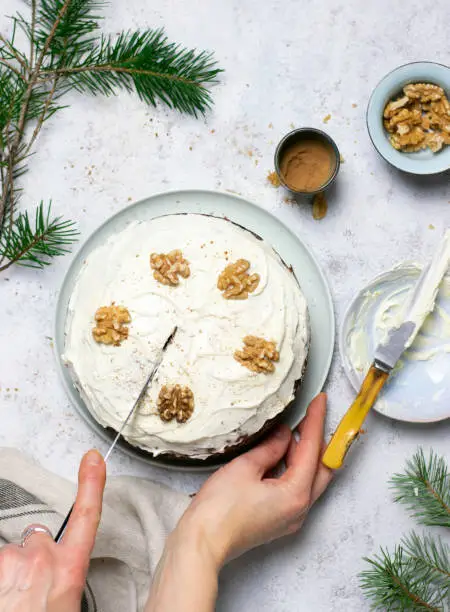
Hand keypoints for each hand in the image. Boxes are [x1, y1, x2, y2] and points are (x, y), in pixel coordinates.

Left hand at [0, 450, 105, 611]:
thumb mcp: (66, 604)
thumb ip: (62, 578)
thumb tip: (57, 575)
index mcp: (68, 570)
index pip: (86, 517)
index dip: (91, 485)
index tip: (93, 459)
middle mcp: (41, 558)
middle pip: (35, 544)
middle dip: (29, 562)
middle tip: (27, 597)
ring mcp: (11, 561)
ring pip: (9, 558)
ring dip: (8, 576)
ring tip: (12, 602)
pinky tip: (4, 598)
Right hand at [177, 394, 332, 566]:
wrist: (202, 543)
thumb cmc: (219, 510)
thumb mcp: (245, 467)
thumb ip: (270, 447)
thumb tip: (284, 434)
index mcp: (296, 494)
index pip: (312, 450)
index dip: (316, 421)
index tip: (320, 401)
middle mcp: (300, 509)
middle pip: (321, 467)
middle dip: (317, 439)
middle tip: (311, 414)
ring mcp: (290, 518)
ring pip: (309, 478)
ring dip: (304, 453)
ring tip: (293, 429)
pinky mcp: (279, 520)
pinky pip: (296, 489)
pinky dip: (293, 468)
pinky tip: (281, 453)